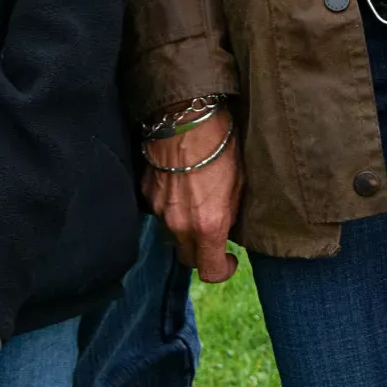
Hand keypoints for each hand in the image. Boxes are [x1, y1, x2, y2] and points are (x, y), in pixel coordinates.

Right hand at [144, 115, 242, 283]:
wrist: (187, 116)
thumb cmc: (222, 144)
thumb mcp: (240, 182)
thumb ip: (230, 213)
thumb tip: (226, 227)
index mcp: (208, 225)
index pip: (210, 271)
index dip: (222, 270)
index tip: (230, 260)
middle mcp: (179, 225)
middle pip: (187, 257)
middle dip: (202, 251)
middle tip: (214, 232)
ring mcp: (158, 211)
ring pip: (172, 233)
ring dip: (185, 226)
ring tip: (198, 198)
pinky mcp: (146, 193)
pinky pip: (159, 211)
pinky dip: (170, 205)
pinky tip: (181, 183)